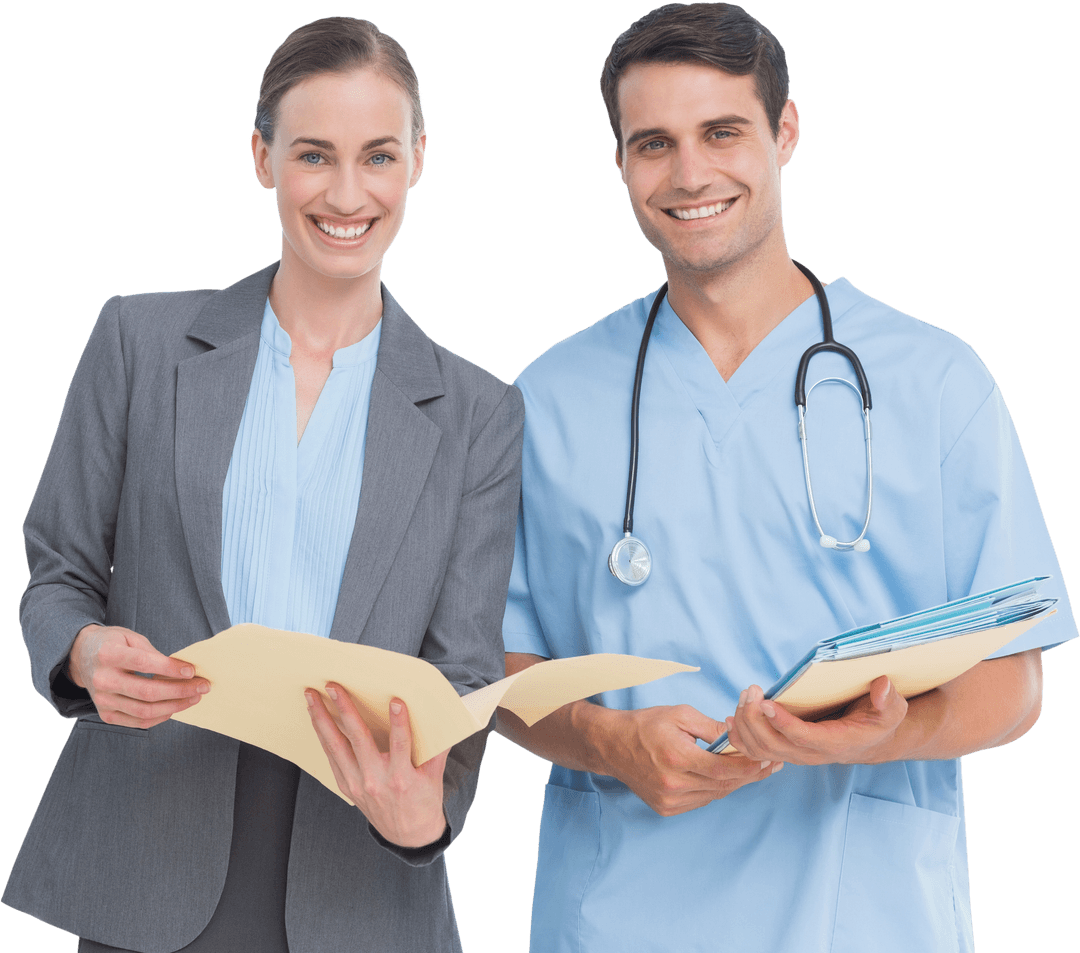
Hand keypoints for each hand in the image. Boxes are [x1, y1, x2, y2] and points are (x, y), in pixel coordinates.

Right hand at [67, 623, 209, 728]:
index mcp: (108, 655)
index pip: (145, 664)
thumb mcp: (131, 638)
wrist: (82, 657)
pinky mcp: (106, 714)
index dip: (171, 669)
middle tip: (203, 686)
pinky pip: (138, 721)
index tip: (192, 671)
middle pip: (147, 692)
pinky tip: (175, 707)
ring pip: (145, 711)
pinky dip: (161, 717)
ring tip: (194, 698)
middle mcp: (103, 680)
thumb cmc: (112, 644)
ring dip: (175, 706)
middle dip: (180, 691)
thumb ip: (153, 653)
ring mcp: (103, 700)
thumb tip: (183, 670)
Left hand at [306, 685, 449, 847]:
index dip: (399, 723)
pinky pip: (332, 758)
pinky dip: (323, 737)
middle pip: (358, 740)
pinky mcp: (348, 787)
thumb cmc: (424, 801)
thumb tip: (445, 718)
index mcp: (403, 778)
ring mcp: (359, 784)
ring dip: (322, 720)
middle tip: (333, 686)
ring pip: (336, 747)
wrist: (408, 835)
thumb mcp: (434, 776)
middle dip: (345, 710)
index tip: (395, 701)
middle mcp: (377, 781)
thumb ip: (437, 747)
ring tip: (311, 698)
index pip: (401, 745)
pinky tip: (316, 719)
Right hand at [601, 704, 780, 816]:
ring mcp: (668, 800)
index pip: (724, 769)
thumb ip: (712, 727)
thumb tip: (740, 735)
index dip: (749, 766)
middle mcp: (673, 784)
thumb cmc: (646, 725)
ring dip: (734, 782)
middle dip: (748, 775)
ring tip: (751, 769)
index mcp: (676, 757)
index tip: (767, 759)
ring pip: (714, 795)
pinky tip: (722, 776)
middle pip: (723, 785)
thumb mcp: (680, 715)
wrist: (612, 745)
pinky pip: (701, 800)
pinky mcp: (666, 808)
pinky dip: (714, 789)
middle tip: (769, 764)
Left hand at [724, 677, 907, 765]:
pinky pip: (755, 751)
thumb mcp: (892, 710)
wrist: (870, 740)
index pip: (802, 738)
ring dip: (745, 724)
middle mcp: (811, 754)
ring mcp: (795, 755)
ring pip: (759, 749)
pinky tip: (733, 716)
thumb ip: (889, 700)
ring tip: (744, 696)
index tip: (765, 702)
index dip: (782, 722)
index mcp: (835, 743)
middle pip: (772, 745)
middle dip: (755, 718)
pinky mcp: (785, 750)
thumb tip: (882, 687)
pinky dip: (740, 737)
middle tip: (750, 691)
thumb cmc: (878, 720)